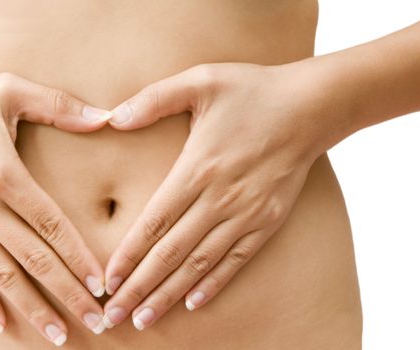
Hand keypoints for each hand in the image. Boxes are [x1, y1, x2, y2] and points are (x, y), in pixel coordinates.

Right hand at [0, 72, 113, 343]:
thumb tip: (107, 116)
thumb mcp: (11, 89)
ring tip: (59, 335)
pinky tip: (0, 325)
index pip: (52, 226)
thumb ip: (60, 106)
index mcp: (3, 174)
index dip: (79, 257)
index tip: (102, 283)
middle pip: (33, 259)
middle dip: (68, 292)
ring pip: (2, 275)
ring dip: (32, 308)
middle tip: (98, 319)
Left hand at [101, 62, 324, 328]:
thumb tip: (113, 118)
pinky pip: (237, 260)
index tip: (107, 280)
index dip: (129, 255)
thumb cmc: (252, 90)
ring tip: (143, 319)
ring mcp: (246, 214)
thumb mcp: (200, 80)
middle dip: (139, 287)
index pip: (154, 222)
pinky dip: (214, 283)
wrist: (312, 106)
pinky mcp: (267, 222)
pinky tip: (193, 303)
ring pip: (200, 264)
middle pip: (171, 253)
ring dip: (169, 294)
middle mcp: (220, 199)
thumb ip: (153, 99)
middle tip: (112, 316)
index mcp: (198, 168)